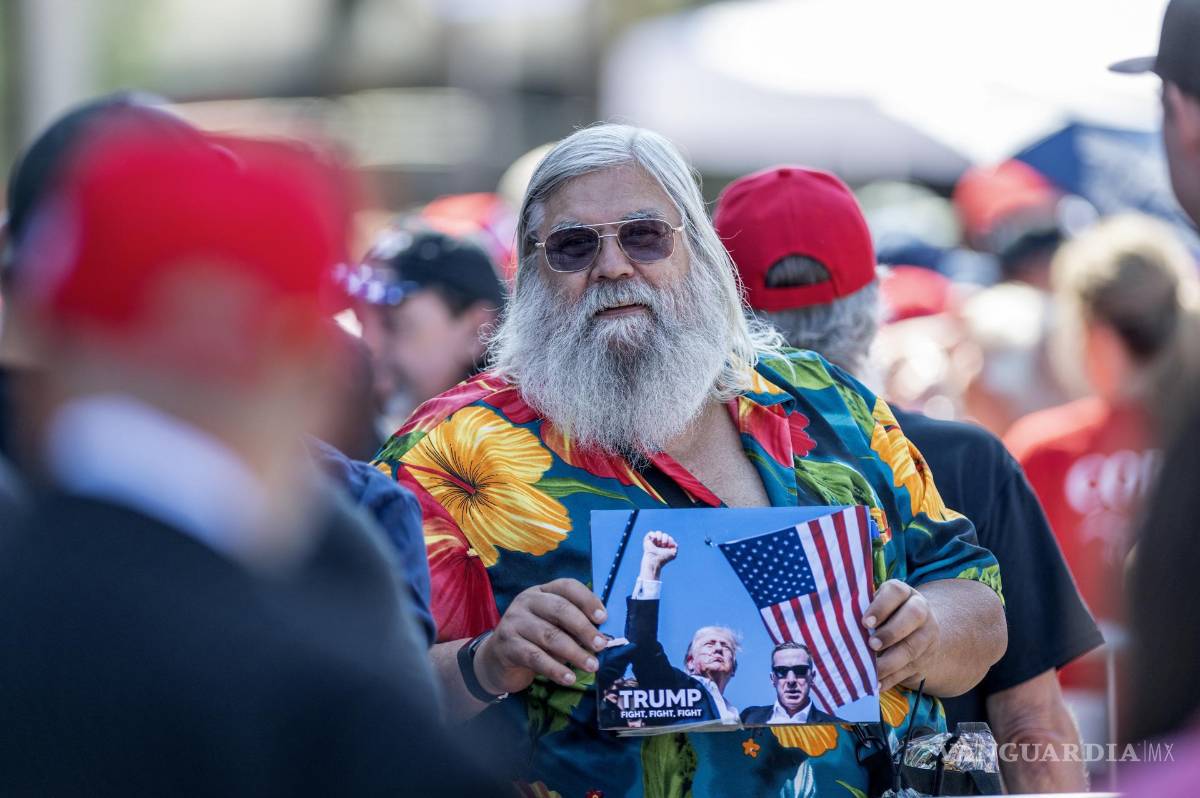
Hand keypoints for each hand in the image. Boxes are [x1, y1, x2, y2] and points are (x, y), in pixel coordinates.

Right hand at [472, 578, 607, 694]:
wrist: (496, 660)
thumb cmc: (534, 640)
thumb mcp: (553, 627)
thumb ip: (573, 627)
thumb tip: (602, 638)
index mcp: (541, 592)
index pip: (566, 586)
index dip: (587, 599)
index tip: (603, 618)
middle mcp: (526, 601)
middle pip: (559, 609)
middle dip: (583, 628)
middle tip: (601, 645)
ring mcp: (514, 622)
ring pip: (549, 635)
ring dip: (574, 652)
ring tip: (592, 665)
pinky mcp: (507, 646)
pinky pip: (535, 657)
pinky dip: (555, 669)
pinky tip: (569, 678)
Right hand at [640, 530, 677, 577]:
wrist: (655, 560)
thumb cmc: (663, 558)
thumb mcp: (673, 553)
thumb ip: (675, 547)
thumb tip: (673, 542)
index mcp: (665, 545)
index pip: (669, 538)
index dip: (670, 541)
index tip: (667, 548)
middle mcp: (659, 543)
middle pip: (665, 535)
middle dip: (665, 540)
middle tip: (662, 546)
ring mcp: (653, 541)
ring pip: (658, 532)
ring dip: (660, 538)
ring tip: (658, 543)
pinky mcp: (647, 540)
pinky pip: (651, 532)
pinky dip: (653, 536)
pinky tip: (653, 541)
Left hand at [863, 580, 939, 692]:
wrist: (918, 630)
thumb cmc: (884, 614)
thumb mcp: (877, 605)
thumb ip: (862, 608)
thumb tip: (835, 617)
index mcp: (904, 594)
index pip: (897, 592)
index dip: (881, 606)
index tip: (865, 622)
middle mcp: (920, 610)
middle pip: (913, 616)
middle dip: (891, 632)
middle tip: (871, 645)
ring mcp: (926, 635)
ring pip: (913, 647)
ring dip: (891, 661)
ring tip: (872, 670)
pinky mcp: (924, 659)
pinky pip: (910, 670)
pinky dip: (891, 679)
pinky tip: (876, 684)